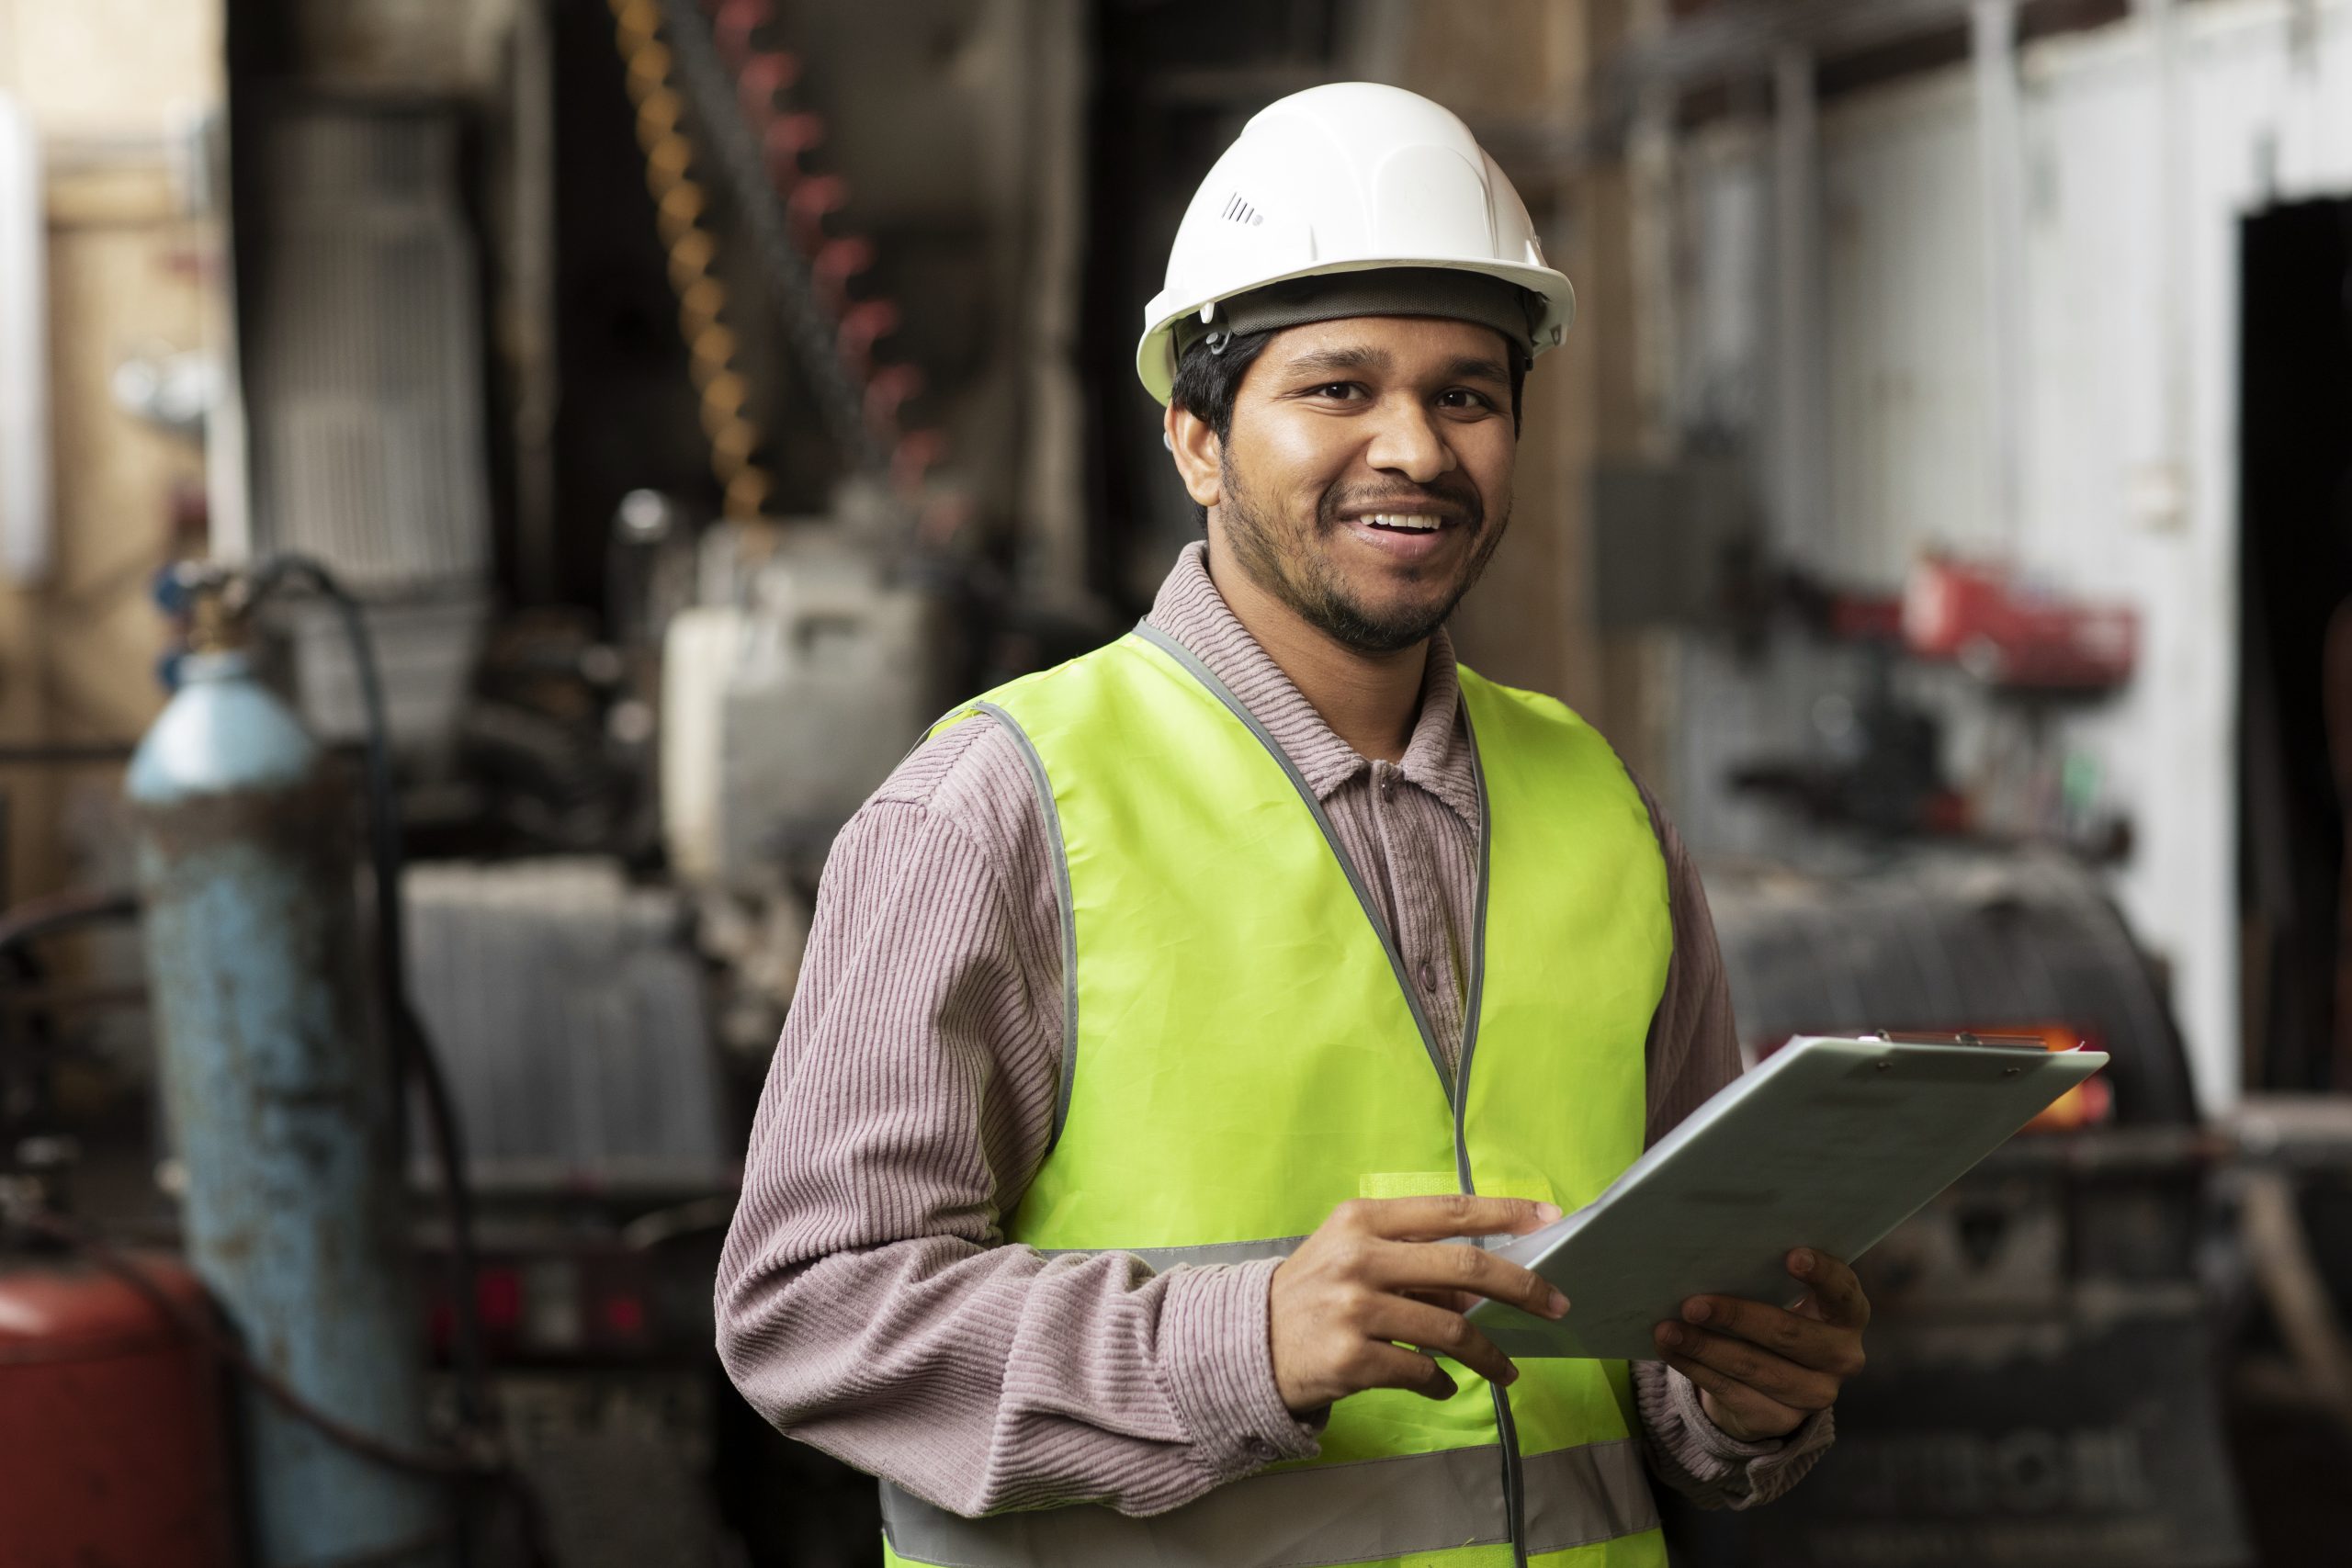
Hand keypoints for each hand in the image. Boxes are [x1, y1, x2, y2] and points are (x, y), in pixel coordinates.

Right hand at [1269, 1194, 1568, 1414]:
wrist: (1249, 1343)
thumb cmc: (1314, 1291)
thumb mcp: (1353, 1254)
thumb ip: (1412, 1258)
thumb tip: (1486, 1284)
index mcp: (1363, 1220)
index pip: (1449, 1210)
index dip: (1505, 1212)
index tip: (1550, 1219)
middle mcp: (1360, 1258)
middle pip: (1464, 1267)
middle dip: (1522, 1287)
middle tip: (1557, 1304)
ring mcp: (1354, 1309)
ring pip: (1451, 1330)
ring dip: (1490, 1355)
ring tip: (1508, 1371)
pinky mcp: (1351, 1359)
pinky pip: (1422, 1372)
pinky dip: (1444, 1383)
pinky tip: (1446, 1387)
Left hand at [1651, 1247, 1868, 1441]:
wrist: (1768, 1384)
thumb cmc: (1772, 1317)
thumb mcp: (1780, 1297)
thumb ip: (1765, 1279)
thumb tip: (1710, 1260)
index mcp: (1848, 1315)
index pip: (1843, 1291)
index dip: (1822, 1274)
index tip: (1792, 1256)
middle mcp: (1842, 1357)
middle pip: (1788, 1334)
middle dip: (1736, 1316)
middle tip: (1692, 1304)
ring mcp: (1816, 1394)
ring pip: (1754, 1367)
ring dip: (1705, 1346)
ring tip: (1667, 1329)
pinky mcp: (1784, 1420)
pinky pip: (1734, 1392)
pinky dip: (1697, 1368)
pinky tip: (1672, 1351)